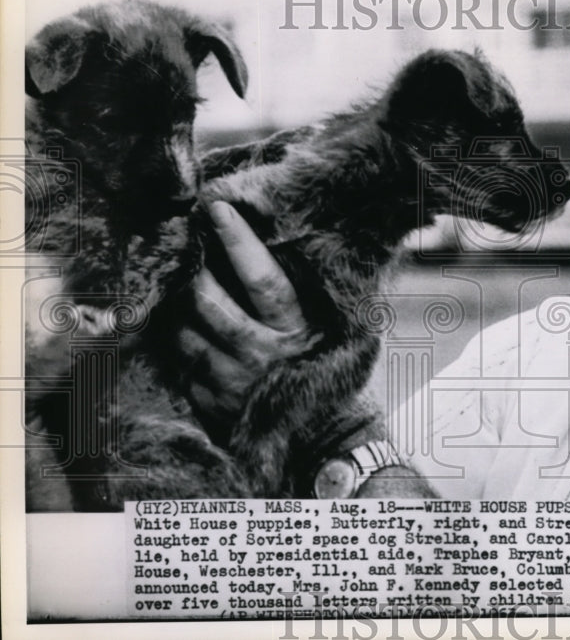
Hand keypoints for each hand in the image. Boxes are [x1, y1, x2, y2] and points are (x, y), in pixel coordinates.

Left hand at [182, 201, 319, 423]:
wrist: (322, 434)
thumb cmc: (322, 365)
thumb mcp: (323, 327)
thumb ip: (297, 295)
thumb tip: (269, 242)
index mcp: (296, 330)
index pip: (263, 278)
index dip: (239, 241)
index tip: (217, 208)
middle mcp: (265, 355)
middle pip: (212, 306)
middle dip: (192, 276)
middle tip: (183, 255)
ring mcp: (237, 384)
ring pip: (187, 337)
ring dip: (174, 312)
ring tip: (174, 292)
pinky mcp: (216, 405)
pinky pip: (181, 368)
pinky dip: (173, 348)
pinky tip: (175, 332)